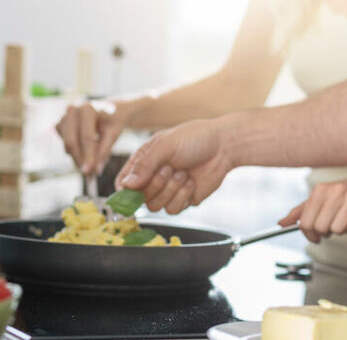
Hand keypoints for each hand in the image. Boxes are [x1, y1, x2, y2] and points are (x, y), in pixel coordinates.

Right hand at [56, 100, 129, 174]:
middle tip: (88, 175)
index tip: (90, 172)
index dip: (88, 156)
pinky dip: (75, 152)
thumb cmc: (113, 121)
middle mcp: (73, 111)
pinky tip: (86, 153)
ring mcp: (64, 117)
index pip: (86, 137)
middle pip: (71, 142)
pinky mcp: (60, 125)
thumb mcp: (114, 134)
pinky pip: (65, 144)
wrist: (109, 111)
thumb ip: (104, 151)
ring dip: (77, 158)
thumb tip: (95, 170)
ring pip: (67, 145)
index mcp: (88, 109)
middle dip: (79, 160)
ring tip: (91, 166)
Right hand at [114, 118, 234, 212]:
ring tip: (183, 173)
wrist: (223, 146)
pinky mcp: (182, 200)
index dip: (125, 190)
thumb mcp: (165, 145)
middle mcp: (152, 178)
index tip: (134, 187)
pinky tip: (191, 182)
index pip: (123, 183)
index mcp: (143, 162)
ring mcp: (167, 191)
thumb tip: (126, 185)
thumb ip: (144, 165)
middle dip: (156, 184)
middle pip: (139, 198)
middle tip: (170, 168)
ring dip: (171, 190)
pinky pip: (173, 209)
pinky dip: (183, 196)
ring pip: (155, 206)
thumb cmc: (194, 138)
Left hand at [278, 170, 346, 242]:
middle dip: (325, 232)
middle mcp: (335, 191)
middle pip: (320, 228)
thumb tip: (281, 224)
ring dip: (340, 230)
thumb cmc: (342, 194)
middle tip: (331, 226)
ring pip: (337, 229)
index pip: (305, 222)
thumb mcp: (319, 199)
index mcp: (320, 190)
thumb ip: (300, 212)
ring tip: (344, 220)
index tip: (314, 236)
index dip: (309, 234)